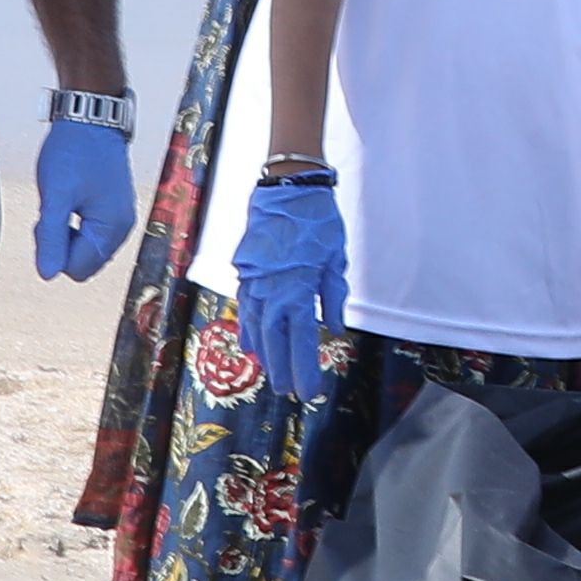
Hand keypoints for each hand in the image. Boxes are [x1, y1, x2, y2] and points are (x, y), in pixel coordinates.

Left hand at [32, 110, 135, 284]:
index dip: (54, 250)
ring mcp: (119, 217)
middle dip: (61, 242)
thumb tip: (47, 275)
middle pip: (83, 260)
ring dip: (66, 231)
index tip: (48, 219)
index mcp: (111, 228)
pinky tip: (68, 196)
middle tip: (52, 209)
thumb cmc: (73, 152)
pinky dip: (74, 220)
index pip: (77, 269)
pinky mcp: (113, 207)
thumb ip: (52, 237)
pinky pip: (90, 230)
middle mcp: (122, 227)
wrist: (90, 117)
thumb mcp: (56, 195)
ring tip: (60, 199)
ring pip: (84, 246)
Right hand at [230, 166, 348, 415]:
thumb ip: (333, 298)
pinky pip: (244, 309)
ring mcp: (254, 284)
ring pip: (256, 329)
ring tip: (271, 374)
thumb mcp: (335, 260)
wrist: (286, 188)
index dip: (304, 370)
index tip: (308, 391)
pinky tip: (250, 344)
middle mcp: (271, 293)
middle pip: (275, 342)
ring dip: (264, 354)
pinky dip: (247, 329)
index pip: (301, 342)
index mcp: (297, 292)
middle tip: (288, 391)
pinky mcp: (245, 273)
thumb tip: (333, 330)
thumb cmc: (317, 222)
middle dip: (282, 369)